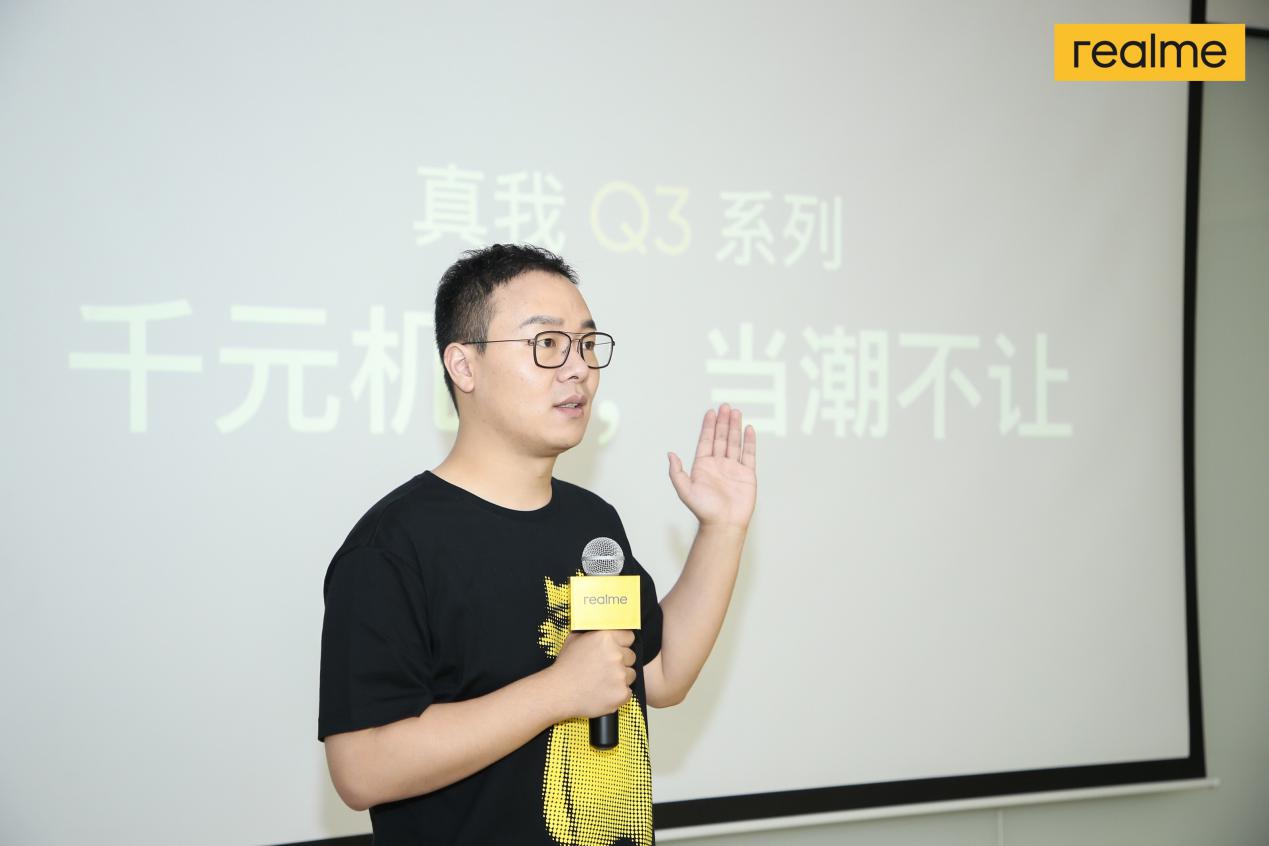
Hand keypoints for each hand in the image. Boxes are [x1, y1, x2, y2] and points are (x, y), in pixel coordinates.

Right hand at [549, 629, 636, 718]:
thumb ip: (592, 632)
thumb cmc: (565, 666)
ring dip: (620, 678)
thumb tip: (601, 627)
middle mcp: (616, 654)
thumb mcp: (575, 639)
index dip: (622, 644)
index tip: (616, 650)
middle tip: (604, 668)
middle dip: (621, 662)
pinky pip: (628, 692)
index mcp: (606, 638)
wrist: (558, 692)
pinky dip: (618, 694)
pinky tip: (603, 692)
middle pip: (631, 656)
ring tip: (602, 681)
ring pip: (630, 674)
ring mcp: (620, 675)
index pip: (629, 637)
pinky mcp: (621, 693)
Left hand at [668, 402, 756, 529]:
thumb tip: (670, 454)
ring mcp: (733, 468)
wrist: (723, 524)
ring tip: (735, 412)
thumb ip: (677, 472)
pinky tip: (748, 429)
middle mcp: (718, 465)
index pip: (706, 441)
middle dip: (722, 422)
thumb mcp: (684, 490)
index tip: (711, 412)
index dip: (708, 426)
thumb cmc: (704, 510)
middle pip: (720, 438)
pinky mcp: (747, 474)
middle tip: (725, 406)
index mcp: (703, 466)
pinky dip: (749, 441)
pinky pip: (748, 454)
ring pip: (734, 443)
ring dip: (734, 427)